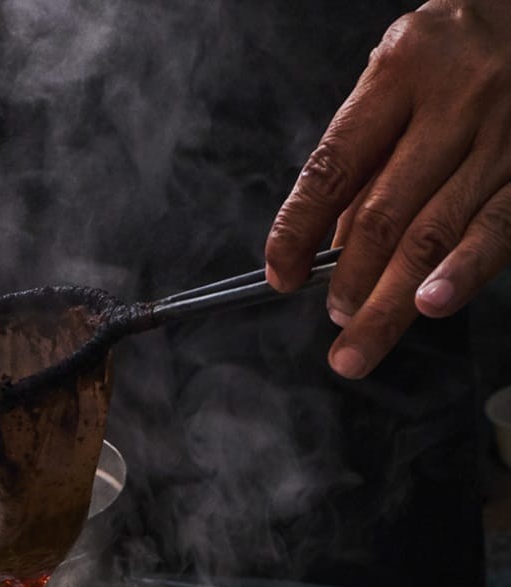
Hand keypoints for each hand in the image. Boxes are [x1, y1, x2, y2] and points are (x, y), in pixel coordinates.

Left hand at [264, 0, 510, 377]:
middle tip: (333, 321)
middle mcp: (453, 102)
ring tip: (358, 344)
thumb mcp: (397, 85)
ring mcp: (500, 139)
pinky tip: (430, 306)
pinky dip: (460, 275)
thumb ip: (365, 162)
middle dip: (350, 281)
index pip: (334, 166)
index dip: (299, 228)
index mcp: (400, 72)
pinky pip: (493, 232)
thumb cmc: (453, 58)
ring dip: (390, 301)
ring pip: (433, 234)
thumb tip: (329, 251)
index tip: (281, 273)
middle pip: (385, 213)